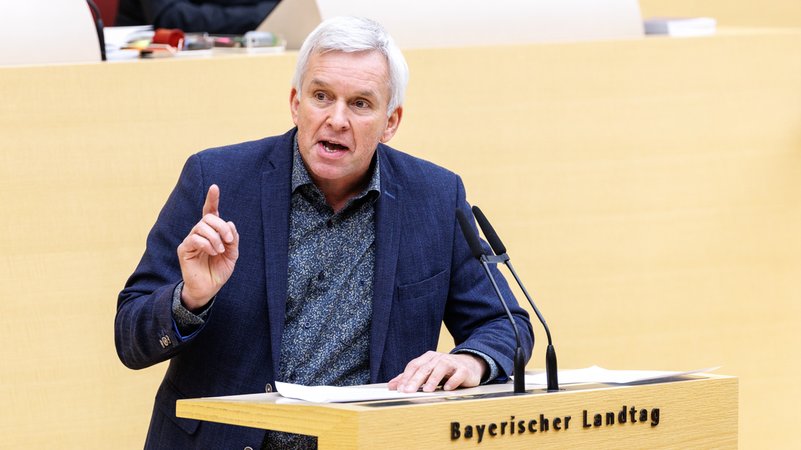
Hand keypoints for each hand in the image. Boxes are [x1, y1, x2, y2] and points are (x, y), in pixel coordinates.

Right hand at [177, 184, 238, 310]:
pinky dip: (207, 244)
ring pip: (201, 227)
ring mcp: (191, 240)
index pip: (210, 212)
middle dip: (221, 226)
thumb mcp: (232, 254)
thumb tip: (230, 223)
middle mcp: (200, 233)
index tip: (214, 187)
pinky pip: (194, 239)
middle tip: (228, 240)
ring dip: (215, 237)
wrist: (209, 288)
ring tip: (220, 251)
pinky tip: (213, 252)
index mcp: (212, 232)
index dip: (212, 199)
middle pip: (208, 218)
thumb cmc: (219, 271)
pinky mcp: (184, 249)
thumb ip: (233, 239)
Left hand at [387, 351, 487, 392]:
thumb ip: (409, 378)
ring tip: (427, 390)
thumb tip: (391, 386)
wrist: (469, 364)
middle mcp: (439, 358)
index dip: (406, 377)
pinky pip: (458, 374)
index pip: (414, 365)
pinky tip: (447, 388)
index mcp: (428, 358)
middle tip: (408, 391)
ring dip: (433, 379)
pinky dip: (452, 381)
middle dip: (416, 380)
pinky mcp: (464, 370)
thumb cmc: (445, 370)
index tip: (400, 389)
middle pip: (425, 368)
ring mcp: (452, 363)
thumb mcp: (427, 371)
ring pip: (441, 368)